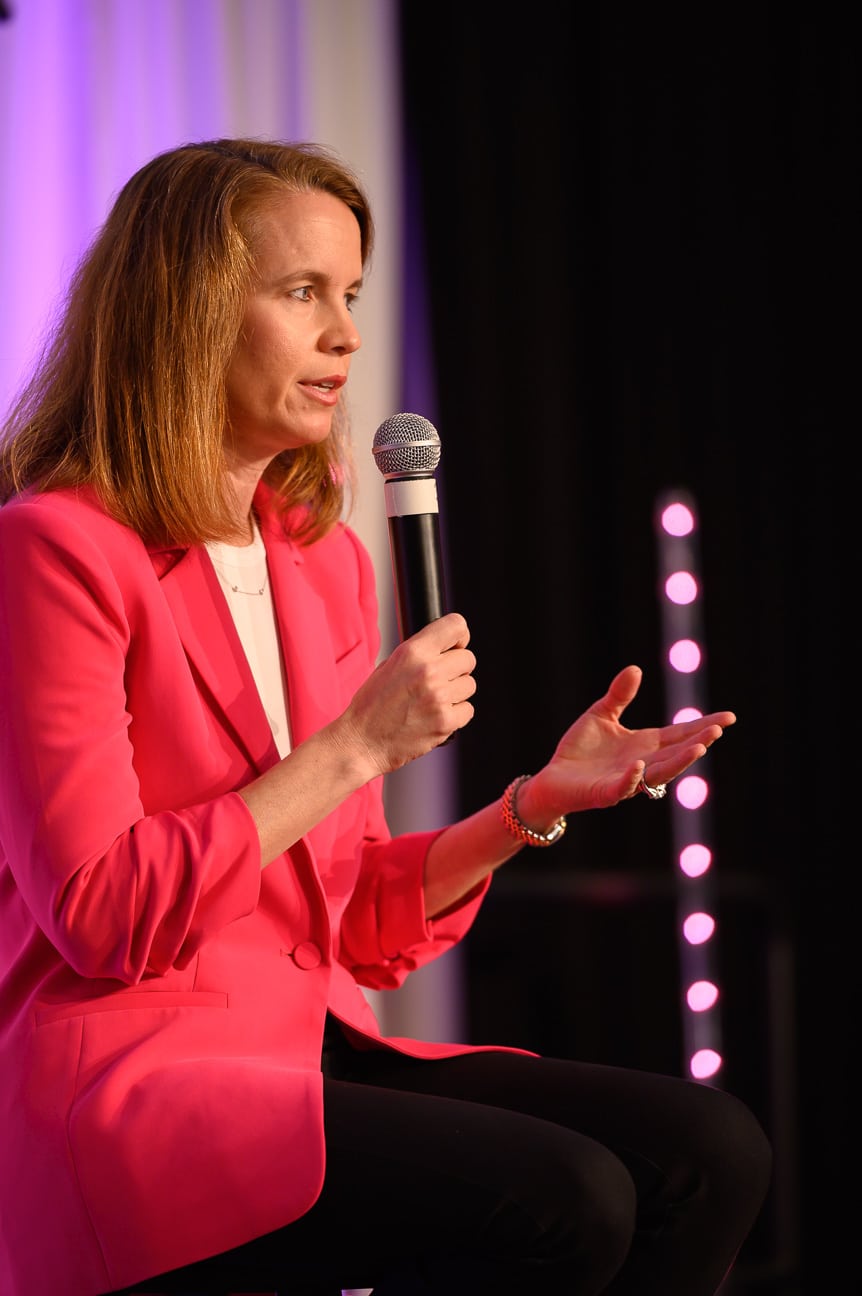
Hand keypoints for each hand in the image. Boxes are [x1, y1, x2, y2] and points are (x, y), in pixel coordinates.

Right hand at [336, 613, 476, 775]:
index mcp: (412, 651)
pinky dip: (456, 714)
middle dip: (457, 669)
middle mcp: (428, 670)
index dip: (460, 637)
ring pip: (469, 685)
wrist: (361, 741)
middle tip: (439, 681)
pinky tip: (435, 716)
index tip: (455, 648)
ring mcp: (439, 697)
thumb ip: (420, 653)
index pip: (456, 626)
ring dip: (456, 693)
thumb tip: (449, 648)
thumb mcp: (390, 665)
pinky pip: (467, 709)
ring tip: (432, 701)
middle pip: (468, 659)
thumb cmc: (373, 704)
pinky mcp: (446, 721)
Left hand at [517, 664, 734, 823]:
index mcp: (645, 745)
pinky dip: (631, 778)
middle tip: (717, 730)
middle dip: (697, 743)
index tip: (729, 717)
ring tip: (699, 748)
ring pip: (658, 773)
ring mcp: (627, 780)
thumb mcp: (601, 715)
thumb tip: (636, 669)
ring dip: (679, 762)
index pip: (680, 734)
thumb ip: (619, 696)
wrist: (553, 779)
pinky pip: (622, 787)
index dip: (703, 725)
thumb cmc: (580, 750)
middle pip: (676, 754)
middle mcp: (642, 764)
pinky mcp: (605, 793)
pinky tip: (639, 765)